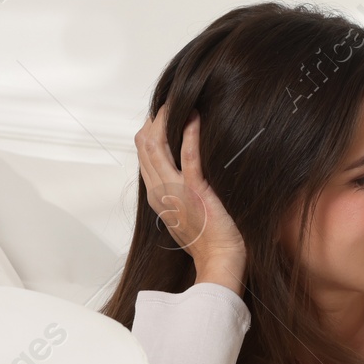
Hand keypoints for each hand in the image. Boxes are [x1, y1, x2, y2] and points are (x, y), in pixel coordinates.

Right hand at [134, 105, 246, 292]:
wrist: (219, 261)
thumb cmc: (209, 242)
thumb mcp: (184, 214)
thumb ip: (179, 193)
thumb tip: (184, 176)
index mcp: (157, 195)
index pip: (143, 155)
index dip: (150, 131)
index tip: (162, 116)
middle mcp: (160, 190)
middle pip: (144, 145)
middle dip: (155, 119)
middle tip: (171, 102)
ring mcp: (175, 191)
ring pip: (157, 146)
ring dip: (167, 120)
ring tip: (180, 102)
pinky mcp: (195, 192)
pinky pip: (188, 157)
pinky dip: (190, 134)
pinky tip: (196, 118)